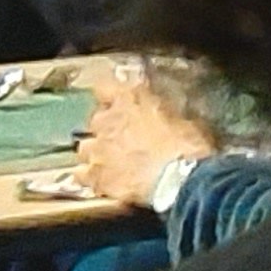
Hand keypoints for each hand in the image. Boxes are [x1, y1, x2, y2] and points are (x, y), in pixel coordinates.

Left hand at [73, 62, 219, 202]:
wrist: (181, 179)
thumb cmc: (188, 147)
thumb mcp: (181, 117)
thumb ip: (160, 109)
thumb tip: (159, 109)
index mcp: (128, 99)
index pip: (104, 88)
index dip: (111, 96)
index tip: (116, 102)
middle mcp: (106, 121)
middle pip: (95, 120)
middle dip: (107, 128)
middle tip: (124, 138)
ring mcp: (98, 150)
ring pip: (85, 148)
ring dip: (96, 152)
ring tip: (111, 162)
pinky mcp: (96, 177)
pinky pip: (82, 175)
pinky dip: (90, 177)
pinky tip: (102, 181)